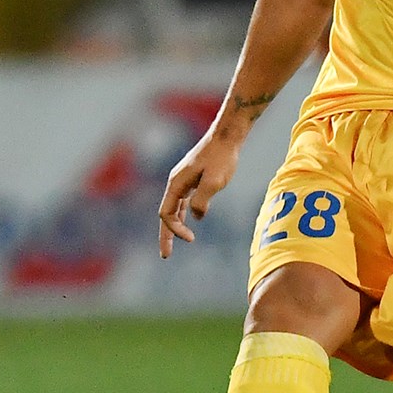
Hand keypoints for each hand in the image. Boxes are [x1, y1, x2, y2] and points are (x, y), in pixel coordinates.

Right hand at [158, 132, 239, 257]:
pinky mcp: (194, 179)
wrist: (228, 136)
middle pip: (166, 214)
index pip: (166, 214)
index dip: (174, 230)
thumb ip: (202, 200)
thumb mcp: (214, 181)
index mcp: (176, 184)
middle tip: (165, 256)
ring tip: (175, 243)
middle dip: (166, 235)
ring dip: (175, 226)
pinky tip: (192, 222)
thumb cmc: (222, 157)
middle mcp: (176, 183)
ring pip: (174, 208)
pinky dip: (184, 214)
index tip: (191, 239)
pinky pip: (184, 201)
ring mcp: (184, 181)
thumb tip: (197, 217)